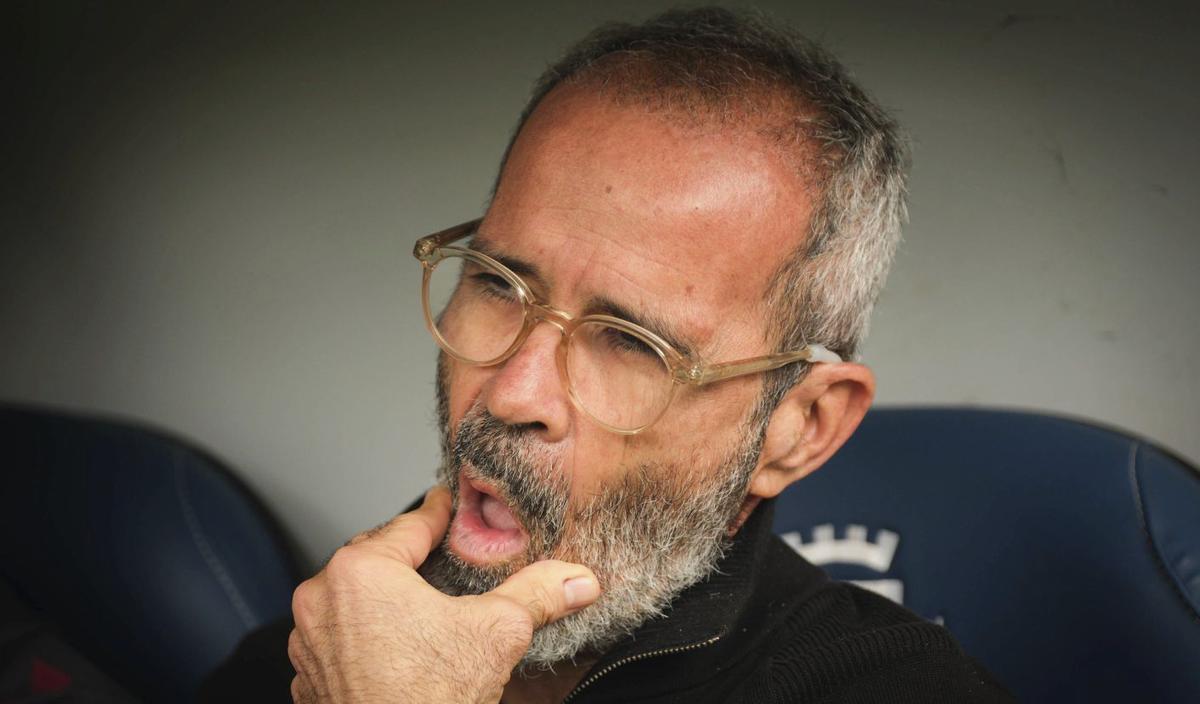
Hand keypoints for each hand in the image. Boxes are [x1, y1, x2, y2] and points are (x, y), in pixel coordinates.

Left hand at [287, 487, 599, 703]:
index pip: (409, 524)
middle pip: (376, 559)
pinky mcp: (309, 679)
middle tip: (440, 559)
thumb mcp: (497, 632)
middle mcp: (323, 599)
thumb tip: (577, 579)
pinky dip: (363, 640)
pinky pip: (337, 642)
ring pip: (351, 601)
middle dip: (408, 558)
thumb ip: (536, 593)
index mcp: (362, 571)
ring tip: (420, 611)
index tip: (446, 504)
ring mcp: (310, 642)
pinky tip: (396, 651)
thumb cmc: (429, 700)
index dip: (437, 512)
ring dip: (381, 600)